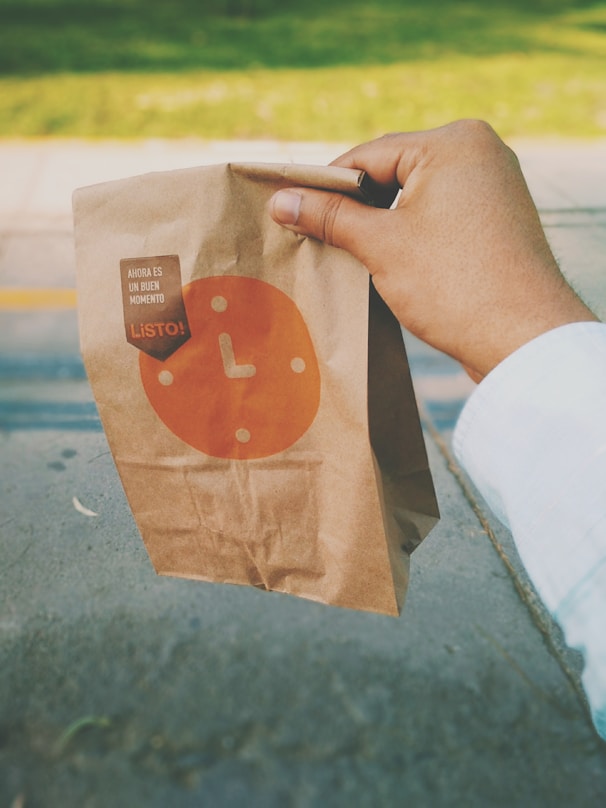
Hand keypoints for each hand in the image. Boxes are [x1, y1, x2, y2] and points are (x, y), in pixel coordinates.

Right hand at [269, 119, 596, 380]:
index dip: (325, 184)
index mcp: (455, 142)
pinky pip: (439, 216)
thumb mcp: (382, 245)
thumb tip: (280, 201)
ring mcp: (493, 187)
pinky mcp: (496, 220)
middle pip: (393, 172)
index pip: (369, 155)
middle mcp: (480, 153)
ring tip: (346, 252)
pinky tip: (385, 260)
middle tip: (314, 234)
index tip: (290, 207)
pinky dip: (410, 234)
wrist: (524, 339)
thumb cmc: (454, 285)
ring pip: (415, 197)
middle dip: (354, 206)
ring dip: (380, 223)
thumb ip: (330, 217)